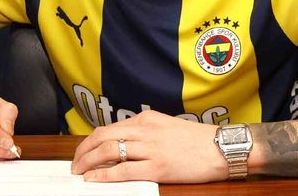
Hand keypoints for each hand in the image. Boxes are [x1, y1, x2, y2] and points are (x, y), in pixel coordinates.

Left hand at [70, 110, 225, 183]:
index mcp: (148, 119)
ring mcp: (151, 148)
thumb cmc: (200, 141)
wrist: (222, 147)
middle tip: (75, 164)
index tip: (83, 151)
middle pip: (103, 136)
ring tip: (80, 172)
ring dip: (88, 162)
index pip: (110, 127)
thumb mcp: (168, 127)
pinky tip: (94, 179)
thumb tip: (126, 144)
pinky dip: (103, 174)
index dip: (90, 141)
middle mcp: (146, 130)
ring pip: (108, 151)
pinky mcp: (158, 167)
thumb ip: (147, 133)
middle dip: (83, 151)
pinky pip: (123, 170)